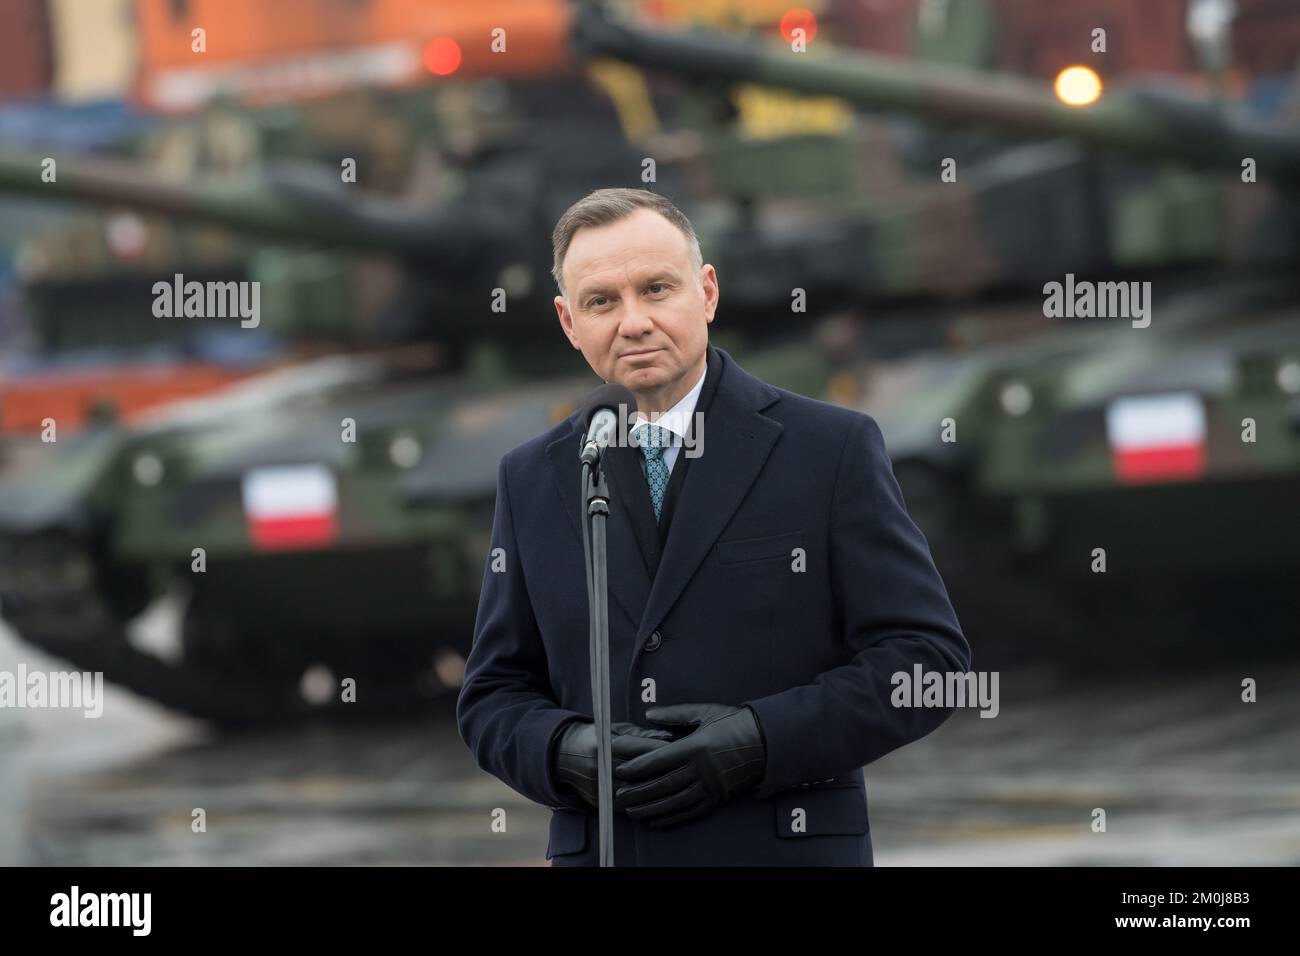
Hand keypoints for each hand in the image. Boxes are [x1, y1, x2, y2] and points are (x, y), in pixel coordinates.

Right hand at [552, 720, 674, 810]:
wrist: (563, 756)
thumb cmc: (596, 737)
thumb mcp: (616, 729)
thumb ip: (642, 735)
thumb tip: (669, 736)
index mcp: (608, 744)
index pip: (644, 750)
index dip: (666, 751)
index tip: (684, 750)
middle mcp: (602, 767)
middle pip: (642, 774)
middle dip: (666, 772)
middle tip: (686, 771)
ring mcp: (599, 786)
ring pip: (635, 794)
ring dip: (656, 792)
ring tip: (677, 789)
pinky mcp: (597, 801)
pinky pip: (624, 807)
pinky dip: (640, 805)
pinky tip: (657, 803)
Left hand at [613, 703, 766, 827]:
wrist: (766, 742)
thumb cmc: (734, 723)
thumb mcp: (705, 712)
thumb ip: (675, 714)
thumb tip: (649, 714)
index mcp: (697, 745)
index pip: (661, 759)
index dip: (638, 767)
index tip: (621, 771)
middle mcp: (703, 769)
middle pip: (664, 783)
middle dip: (639, 791)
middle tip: (619, 795)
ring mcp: (711, 786)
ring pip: (675, 801)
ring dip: (651, 808)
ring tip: (632, 811)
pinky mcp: (718, 798)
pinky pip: (692, 811)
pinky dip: (672, 817)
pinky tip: (657, 820)